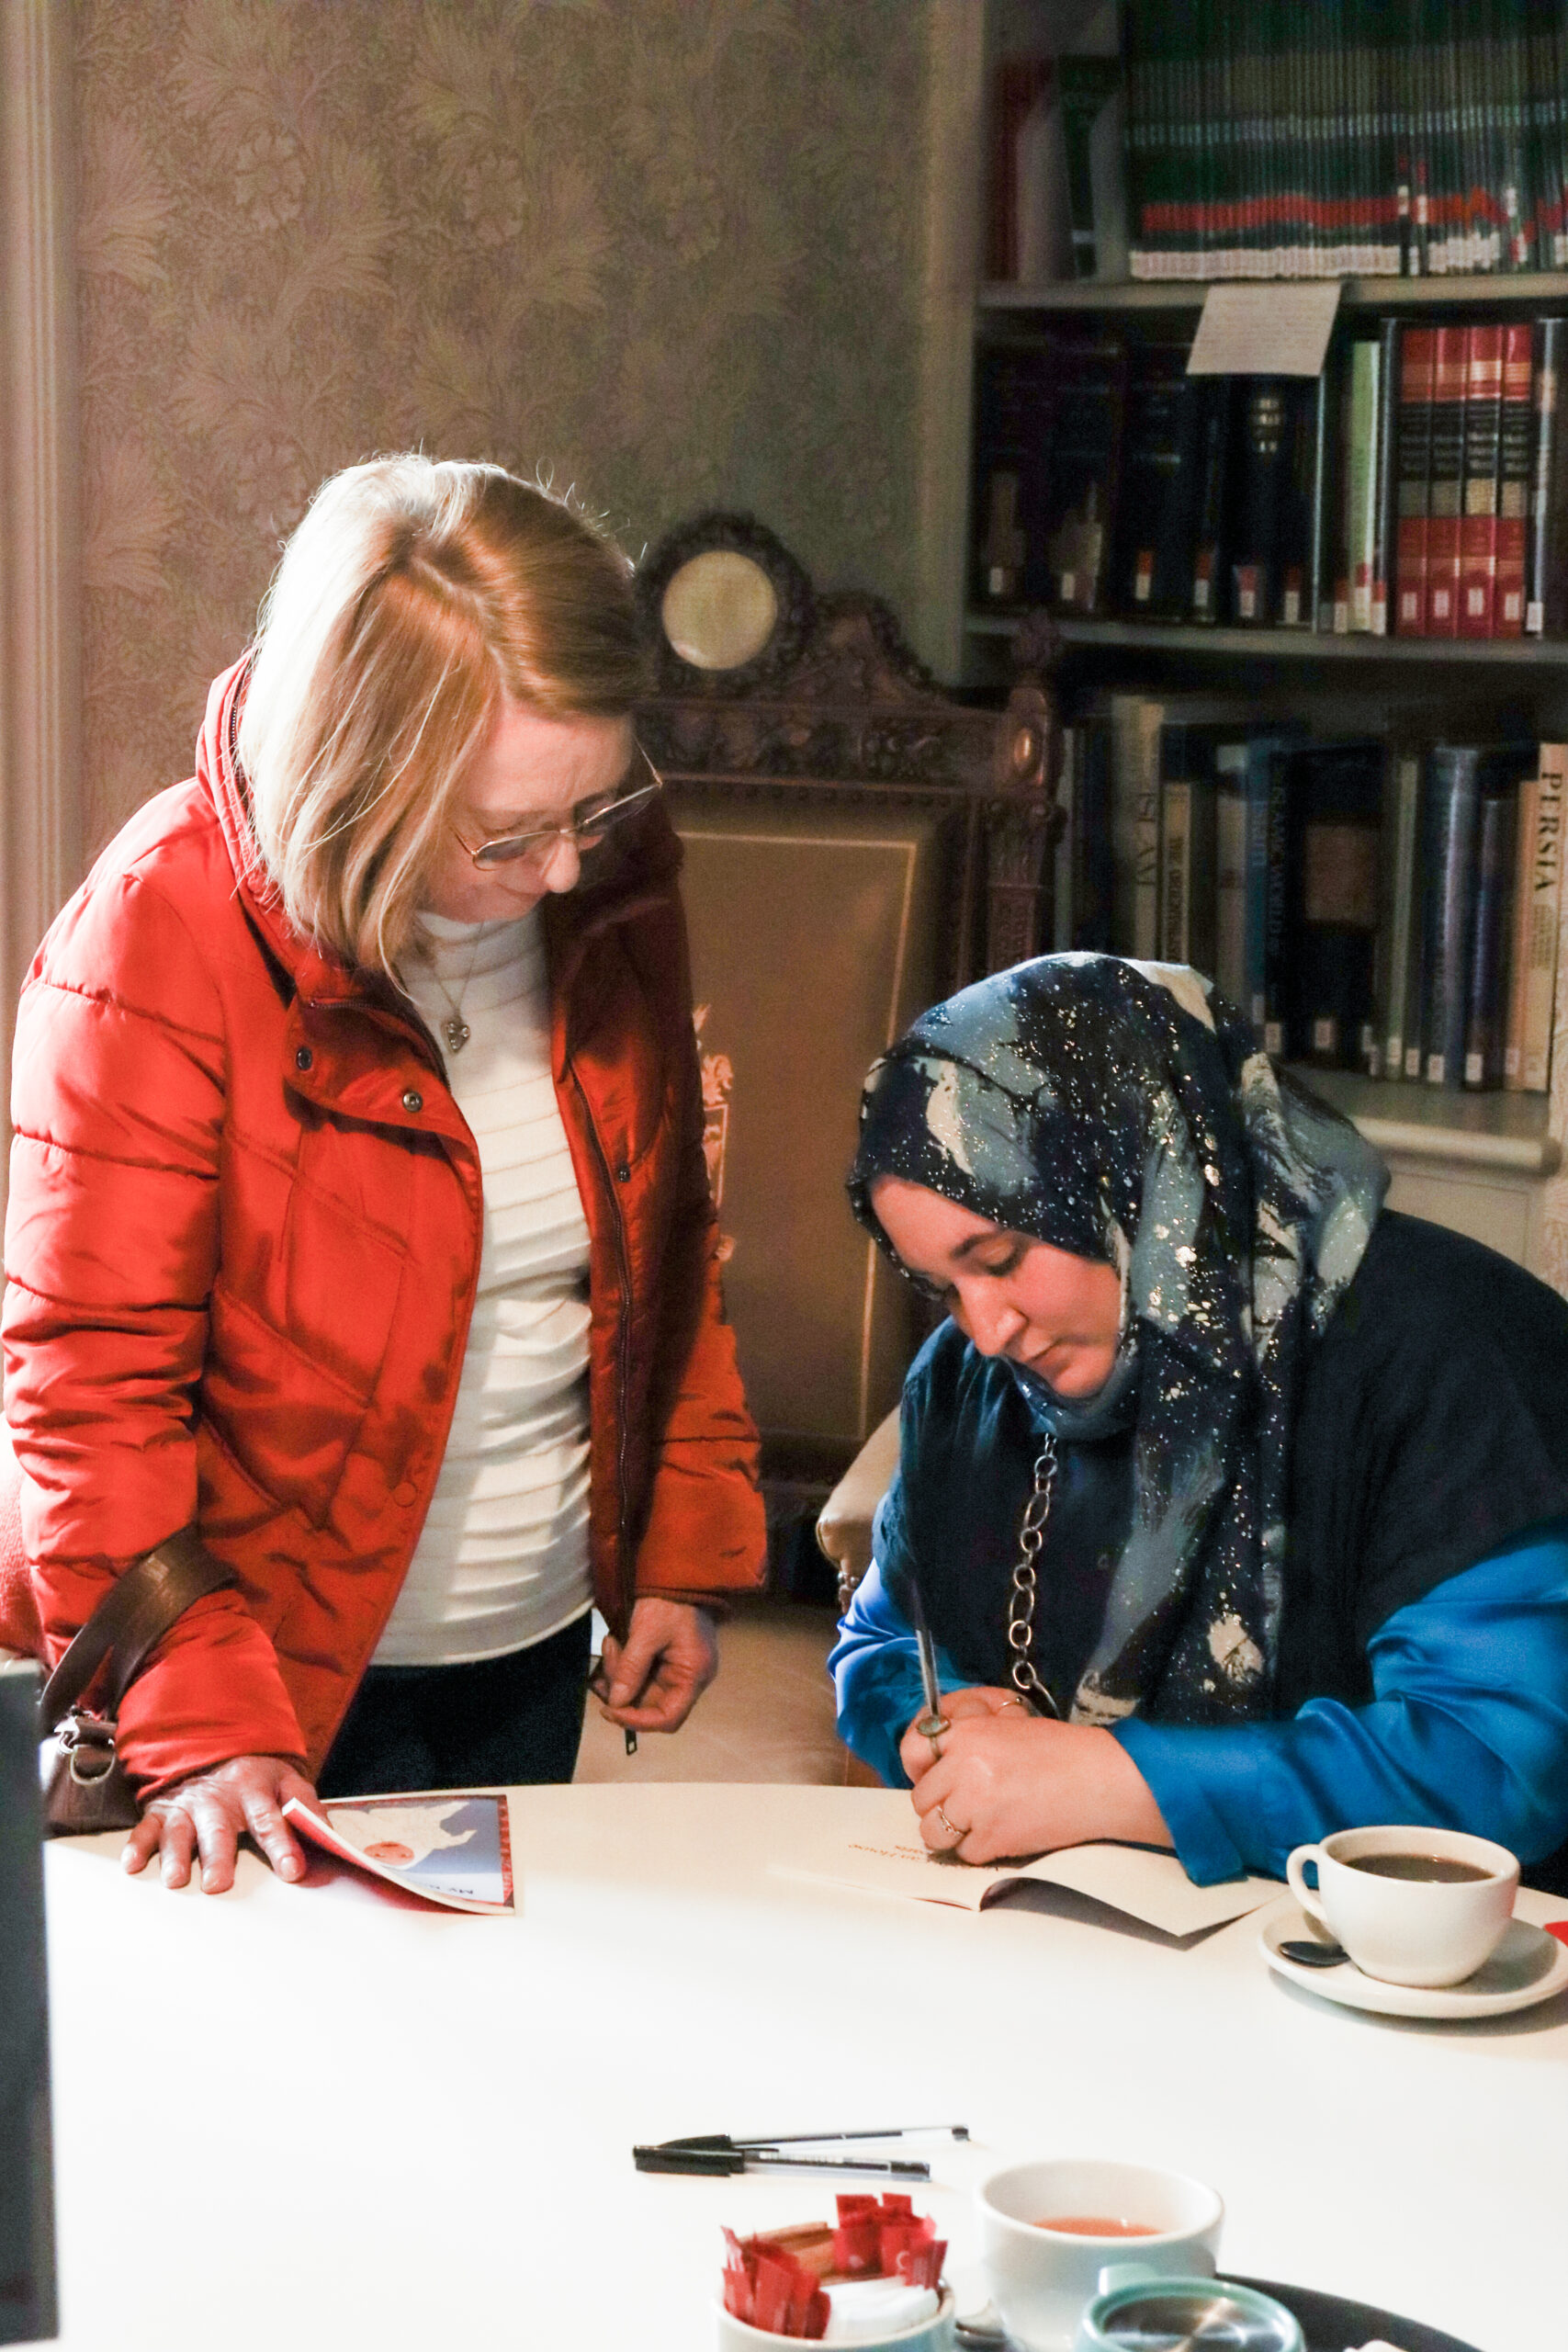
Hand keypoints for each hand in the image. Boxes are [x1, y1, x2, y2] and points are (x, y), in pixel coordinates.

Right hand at [122, 1755, 317, 1893]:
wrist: (211, 1745)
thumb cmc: (255, 1776)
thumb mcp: (287, 1781)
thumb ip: (307, 1808)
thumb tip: (331, 1839)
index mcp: (254, 1790)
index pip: (271, 1820)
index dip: (283, 1845)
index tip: (292, 1871)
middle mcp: (218, 1799)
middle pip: (219, 1830)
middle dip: (219, 1857)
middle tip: (218, 1884)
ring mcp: (187, 1805)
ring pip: (180, 1831)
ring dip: (175, 1856)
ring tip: (176, 1880)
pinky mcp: (161, 1812)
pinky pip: (146, 1829)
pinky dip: (137, 1846)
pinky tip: (133, 1865)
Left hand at [597, 1599, 718, 1733]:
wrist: (679, 1570)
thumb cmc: (668, 1600)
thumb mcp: (647, 1632)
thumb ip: (631, 1669)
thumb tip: (616, 1704)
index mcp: (694, 1675)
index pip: (668, 1718)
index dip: (637, 1721)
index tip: (609, 1709)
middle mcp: (689, 1678)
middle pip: (650, 1704)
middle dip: (622, 1688)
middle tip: (606, 1660)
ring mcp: (677, 1668)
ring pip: (640, 1688)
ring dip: (619, 1673)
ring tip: (611, 1642)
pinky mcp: (664, 1658)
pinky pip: (640, 1674)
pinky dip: (623, 1665)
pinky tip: (614, 1644)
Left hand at [902, 1701, 1172, 1864]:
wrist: (1101, 1779)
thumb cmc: (1061, 1750)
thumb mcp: (1007, 1725)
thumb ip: (966, 1739)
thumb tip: (934, 1760)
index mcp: (968, 1734)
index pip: (913, 1750)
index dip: (922, 1767)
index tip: (934, 1777)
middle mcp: (964, 1767)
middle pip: (921, 1799)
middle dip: (941, 1804)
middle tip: (969, 1803)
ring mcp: (975, 1805)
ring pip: (933, 1832)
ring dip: (953, 1832)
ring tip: (981, 1822)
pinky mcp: (992, 1839)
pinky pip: (965, 1853)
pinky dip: (981, 1849)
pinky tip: (1004, 1832)